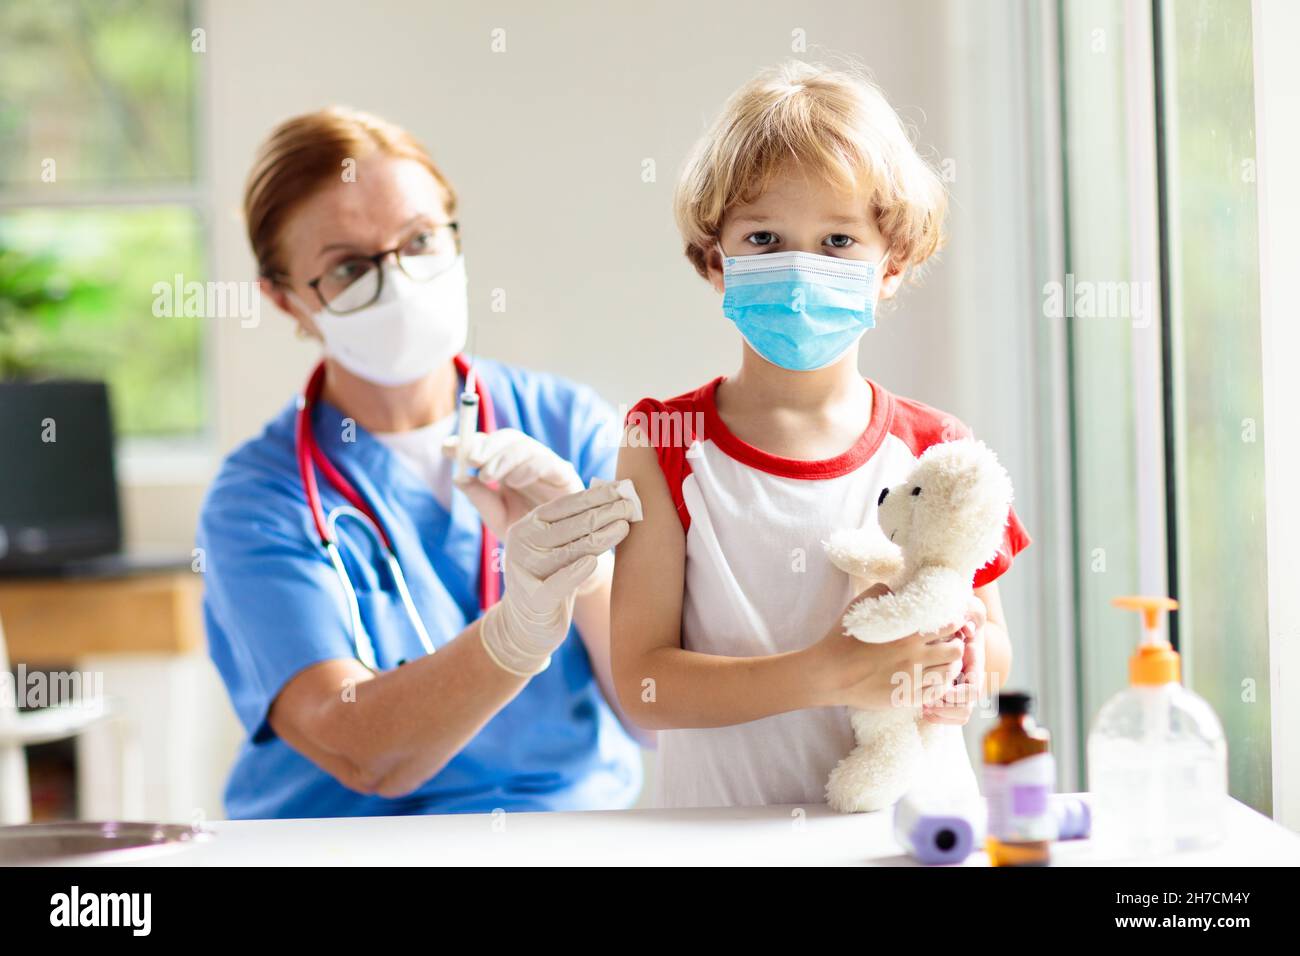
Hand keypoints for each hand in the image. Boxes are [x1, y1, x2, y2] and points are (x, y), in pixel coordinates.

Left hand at [443, 428, 584, 538]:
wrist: (556, 557)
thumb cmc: (527, 535)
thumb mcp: (496, 516)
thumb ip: (479, 497)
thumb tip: (459, 477)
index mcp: (509, 468)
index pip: (488, 445)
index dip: (468, 443)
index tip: (447, 448)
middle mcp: (528, 462)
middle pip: (508, 438)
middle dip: (486, 445)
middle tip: (470, 459)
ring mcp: (547, 466)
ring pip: (524, 446)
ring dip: (502, 457)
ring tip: (488, 476)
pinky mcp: (564, 475)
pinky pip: (546, 462)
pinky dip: (527, 467)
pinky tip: (514, 481)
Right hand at [479, 482, 640, 675]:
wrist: (526, 627)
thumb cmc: (553, 580)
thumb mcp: (559, 549)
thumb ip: (577, 527)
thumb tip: (615, 499)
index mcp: (527, 525)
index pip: (566, 505)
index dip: (596, 496)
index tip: (623, 488)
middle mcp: (522, 544)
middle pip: (571, 524)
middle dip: (604, 512)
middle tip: (631, 504)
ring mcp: (525, 570)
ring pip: (570, 550)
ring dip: (600, 536)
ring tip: (625, 526)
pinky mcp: (533, 599)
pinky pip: (557, 583)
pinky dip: (575, 572)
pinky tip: (593, 562)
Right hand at [809, 584, 965, 711]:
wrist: (829, 674)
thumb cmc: (842, 640)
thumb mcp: (858, 607)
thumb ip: (880, 592)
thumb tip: (895, 587)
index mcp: (908, 634)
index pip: (949, 626)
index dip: (953, 623)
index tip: (949, 623)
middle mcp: (915, 658)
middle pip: (956, 650)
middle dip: (956, 644)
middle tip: (948, 643)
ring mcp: (912, 680)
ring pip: (950, 673)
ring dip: (950, 665)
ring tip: (943, 661)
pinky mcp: (906, 698)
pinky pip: (937, 692)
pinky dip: (940, 683)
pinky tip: (933, 677)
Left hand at [922, 593, 986, 725]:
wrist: (956, 621)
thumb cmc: (960, 614)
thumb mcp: (968, 607)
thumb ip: (971, 612)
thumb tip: (967, 629)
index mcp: (975, 663)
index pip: (973, 688)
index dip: (958, 694)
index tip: (941, 690)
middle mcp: (970, 679)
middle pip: (966, 708)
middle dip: (946, 708)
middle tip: (925, 703)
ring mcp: (960, 687)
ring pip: (959, 714)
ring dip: (941, 714)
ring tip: (922, 706)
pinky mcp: (949, 691)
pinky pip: (950, 714)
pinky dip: (937, 714)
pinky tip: (921, 706)